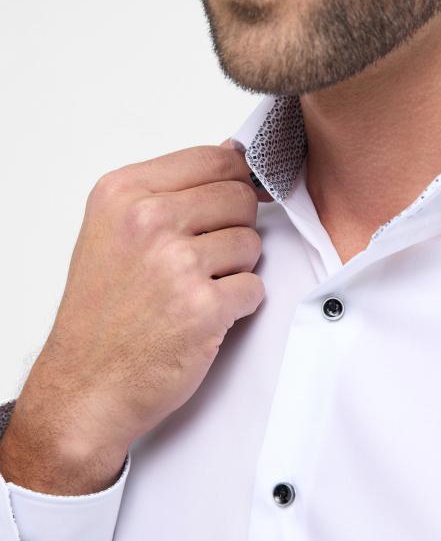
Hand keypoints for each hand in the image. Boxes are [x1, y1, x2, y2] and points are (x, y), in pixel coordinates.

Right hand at [7, 141, 272, 483]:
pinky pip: (254, 287)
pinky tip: (203, 317)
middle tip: (204, 260)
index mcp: (124, 192)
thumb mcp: (113, 231)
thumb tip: (233, 154)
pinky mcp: (203, 308)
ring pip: (252, 242)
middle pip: (240, 197)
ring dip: (235, 269)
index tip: (231, 204)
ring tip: (196, 290)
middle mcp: (147, 221)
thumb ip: (170, 191)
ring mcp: (176, 264)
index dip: (236, 182)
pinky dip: (238, 305)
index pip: (215, 158)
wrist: (86, 386)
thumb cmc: (101, 313)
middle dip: (234, 227)